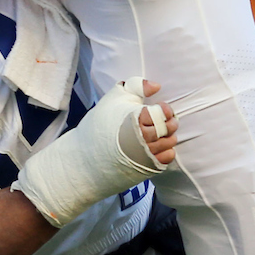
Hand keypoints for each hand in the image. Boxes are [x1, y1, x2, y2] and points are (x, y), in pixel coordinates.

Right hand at [13, 78, 177, 227]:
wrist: (85, 156)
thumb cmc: (99, 123)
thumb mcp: (114, 97)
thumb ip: (136, 86)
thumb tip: (156, 86)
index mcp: (135, 118)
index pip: (162, 112)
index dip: (164, 109)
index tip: (160, 108)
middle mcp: (143, 137)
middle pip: (168, 128)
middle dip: (169, 122)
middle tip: (164, 119)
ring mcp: (145, 155)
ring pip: (169, 143)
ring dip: (168, 136)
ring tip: (160, 132)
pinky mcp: (146, 168)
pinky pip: (167, 158)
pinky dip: (166, 151)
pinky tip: (157, 146)